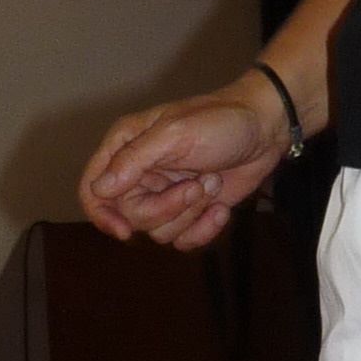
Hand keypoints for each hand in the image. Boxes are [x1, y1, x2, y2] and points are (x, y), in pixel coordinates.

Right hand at [82, 78, 288, 251]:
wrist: (267, 129)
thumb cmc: (220, 121)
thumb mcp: (173, 135)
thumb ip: (133, 161)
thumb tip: (99, 190)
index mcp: (126, 147)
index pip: (93, 189)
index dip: (102, 214)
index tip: (124, 231)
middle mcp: (141, 173)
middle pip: (132, 216)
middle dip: (167, 208)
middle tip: (195, 187)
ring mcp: (166, 193)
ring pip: (159, 231)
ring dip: (191, 214)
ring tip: (212, 183)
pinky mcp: (191, 210)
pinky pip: (183, 239)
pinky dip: (204, 229)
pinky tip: (221, 208)